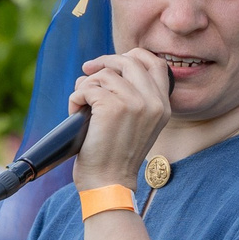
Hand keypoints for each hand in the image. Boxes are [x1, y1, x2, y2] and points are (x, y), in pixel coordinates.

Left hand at [69, 48, 171, 191]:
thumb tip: (111, 68)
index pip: (155, 63)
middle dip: (104, 62)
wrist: (109, 183)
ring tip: (81, 105)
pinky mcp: (111, 107)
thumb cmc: (117, 156)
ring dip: (85, 86)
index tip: (113, 63)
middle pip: (129, 61)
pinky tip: (75, 112)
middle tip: (87, 72)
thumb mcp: (139, 125)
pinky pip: (87, 88)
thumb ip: (136, 98)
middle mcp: (152, 101)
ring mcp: (133, 103)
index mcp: (163, 105)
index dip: (132, 56)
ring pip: (104, 74)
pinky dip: (75, 98)